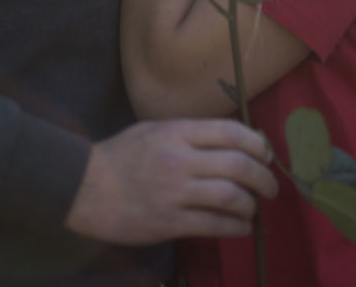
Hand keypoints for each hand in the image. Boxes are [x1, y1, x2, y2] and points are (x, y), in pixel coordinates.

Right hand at [64, 118, 276, 244]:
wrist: (84, 188)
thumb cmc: (121, 155)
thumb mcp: (154, 129)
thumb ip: (190, 133)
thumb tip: (232, 141)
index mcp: (177, 131)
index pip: (231, 132)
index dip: (257, 144)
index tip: (266, 154)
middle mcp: (180, 158)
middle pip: (238, 165)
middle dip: (264, 177)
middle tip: (271, 187)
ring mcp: (175, 192)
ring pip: (231, 196)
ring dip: (251, 204)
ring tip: (254, 209)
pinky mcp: (169, 222)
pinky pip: (214, 225)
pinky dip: (236, 227)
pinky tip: (241, 227)